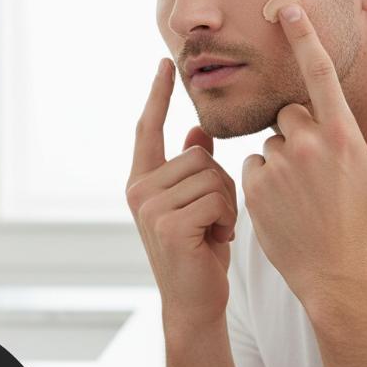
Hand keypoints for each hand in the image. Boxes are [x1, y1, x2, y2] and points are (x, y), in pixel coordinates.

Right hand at [126, 58, 238, 333]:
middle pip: (199, 154)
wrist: (194, 303)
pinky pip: (217, 198)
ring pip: (212, 175)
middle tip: (214, 218)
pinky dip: (228, 219)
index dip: (158, 95)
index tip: (164, 64)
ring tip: (215, 231)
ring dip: (226, 203)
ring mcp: (150, 208)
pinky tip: (216, 241)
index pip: (147, 129)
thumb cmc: (198, 251)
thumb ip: (191, 167)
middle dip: (220, 183)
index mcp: (141, 182)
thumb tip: (198, 131)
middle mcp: (139, 190)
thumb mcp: (194, 204)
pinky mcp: (169, 224)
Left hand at [242, 3, 366, 307]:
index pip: (319, 75)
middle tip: (315, 166)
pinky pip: (254, 165)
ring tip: (301, 191)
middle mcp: (307, 144)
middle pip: (289, 113)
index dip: (303, 38)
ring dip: (282, 157)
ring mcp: (279, 166)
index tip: (286, 9)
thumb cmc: (363, 220)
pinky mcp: (254, 185)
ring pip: (271, 141)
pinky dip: (265, 177)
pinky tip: (282, 202)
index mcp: (343, 135)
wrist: (334, 271)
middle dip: (298, 130)